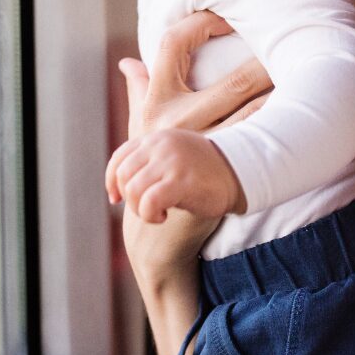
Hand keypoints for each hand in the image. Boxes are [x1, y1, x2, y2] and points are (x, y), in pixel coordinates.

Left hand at [106, 128, 245, 222]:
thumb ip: (151, 159)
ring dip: (140, 209)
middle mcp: (161, 144)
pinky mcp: (180, 181)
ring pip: (133, 190)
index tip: (116, 199)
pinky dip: (150, 215)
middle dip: (129, 198)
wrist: (241, 173)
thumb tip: (122, 182)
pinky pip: (148, 202)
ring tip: (157, 213)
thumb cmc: (207, 171)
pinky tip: (163, 217)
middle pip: (123, 175)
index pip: (119, 157)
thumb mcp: (176, 154)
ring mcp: (170, 161)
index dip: (112, 181)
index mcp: (157, 137)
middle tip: (146, 209)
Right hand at [116, 11, 272, 354]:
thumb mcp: (137, 130)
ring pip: (252, 108)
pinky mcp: (220, 167)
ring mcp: (202, 144)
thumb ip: (137, 91)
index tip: (225, 15)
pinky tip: (303, 111)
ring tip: (308, 68)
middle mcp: (178, 119)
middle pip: (230, 79)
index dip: (199, 22)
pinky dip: (280, 122)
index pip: (172, 42)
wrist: (152, 227)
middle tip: (290, 37)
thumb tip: (129, 63)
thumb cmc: (148, 168)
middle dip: (263, 58)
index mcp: (157, 101)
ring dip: (281, 90)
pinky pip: (258, 138)